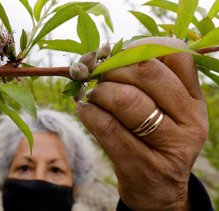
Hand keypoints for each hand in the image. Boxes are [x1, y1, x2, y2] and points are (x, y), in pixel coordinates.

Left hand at [77, 37, 207, 209]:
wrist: (159, 193)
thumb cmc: (155, 142)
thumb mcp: (166, 111)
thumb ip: (148, 81)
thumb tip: (106, 52)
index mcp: (194, 100)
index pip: (172, 54)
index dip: (136, 47)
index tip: (115, 55)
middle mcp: (189, 121)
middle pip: (144, 72)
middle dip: (110, 69)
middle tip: (97, 77)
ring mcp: (168, 146)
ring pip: (125, 99)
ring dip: (98, 92)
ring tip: (92, 97)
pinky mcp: (141, 165)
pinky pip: (106, 127)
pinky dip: (87, 113)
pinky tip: (84, 110)